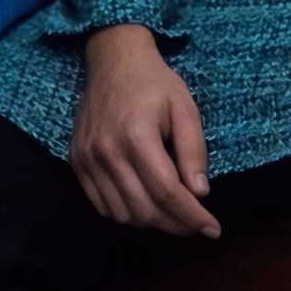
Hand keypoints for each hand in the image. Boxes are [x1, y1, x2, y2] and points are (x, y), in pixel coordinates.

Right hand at [73, 25, 218, 237]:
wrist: (113, 60)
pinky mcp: (77, 162)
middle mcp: (107, 151)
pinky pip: (102, 205)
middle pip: (144, 209)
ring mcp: (87, 159)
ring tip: (174, 215)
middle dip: (176, 225)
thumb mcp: (185, 108)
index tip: (213, 230)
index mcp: (137, 135)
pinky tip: (146, 204)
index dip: (192, 216)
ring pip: (122, 214)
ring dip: (152, 222)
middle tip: (197, 225)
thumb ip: (193, 151)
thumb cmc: (155, 82)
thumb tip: (200, 194)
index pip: (167, 192)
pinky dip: (126, 213)